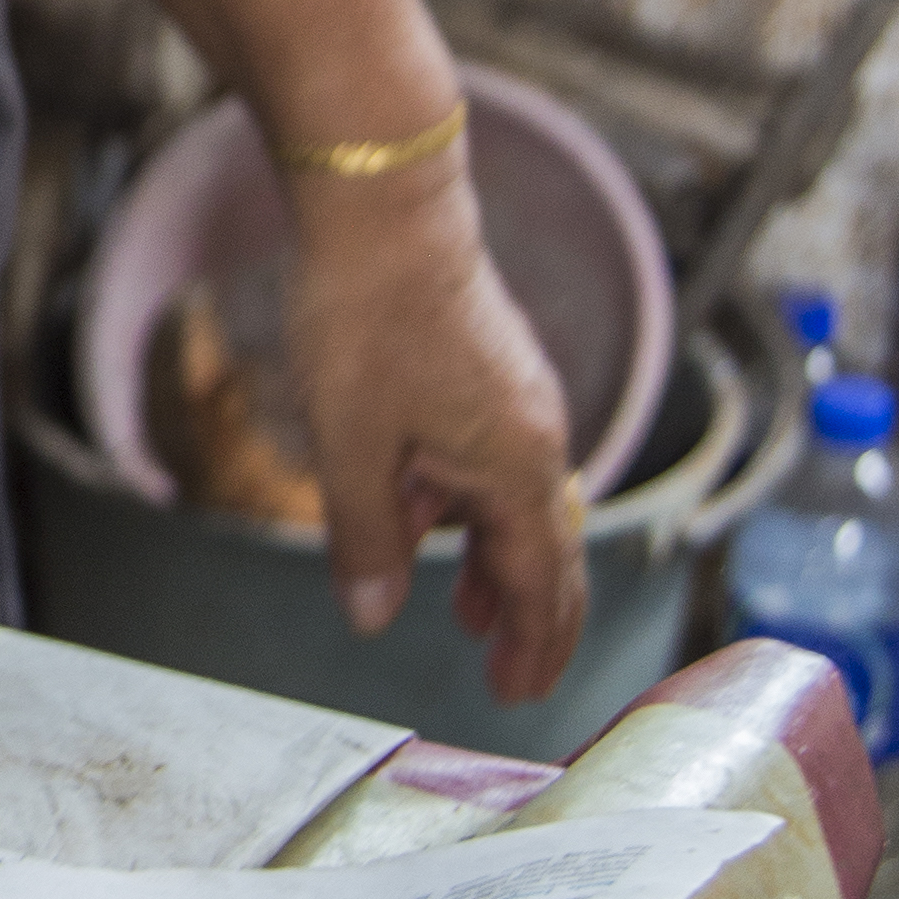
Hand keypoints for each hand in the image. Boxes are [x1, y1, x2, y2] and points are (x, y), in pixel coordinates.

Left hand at [280, 154, 587, 703]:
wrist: (384, 204)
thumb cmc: (365, 318)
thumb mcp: (350, 445)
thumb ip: (367, 537)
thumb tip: (375, 616)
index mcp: (516, 465)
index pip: (542, 581)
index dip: (534, 644)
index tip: (520, 695)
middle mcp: (536, 435)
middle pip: (548, 549)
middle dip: (531, 617)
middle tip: (513, 675)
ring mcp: (518, 398)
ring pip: (520, 503)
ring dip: (499, 563)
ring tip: (472, 612)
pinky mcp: (491, 369)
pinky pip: (497, 460)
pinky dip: (475, 507)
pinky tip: (432, 516)